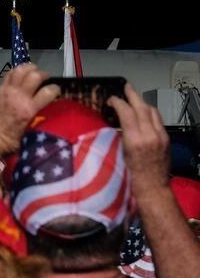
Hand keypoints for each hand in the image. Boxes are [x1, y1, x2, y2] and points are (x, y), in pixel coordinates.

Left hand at [0, 64, 59, 158]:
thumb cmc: (9, 141)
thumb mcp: (29, 132)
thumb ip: (38, 118)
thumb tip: (47, 111)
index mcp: (28, 110)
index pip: (49, 91)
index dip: (56, 89)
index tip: (56, 91)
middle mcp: (18, 97)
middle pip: (35, 75)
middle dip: (44, 75)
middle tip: (45, 79)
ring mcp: (7, 91)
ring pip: (21, 70)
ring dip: (30, 69)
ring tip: (33, 73)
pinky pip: (9, 74)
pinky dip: (17, 72)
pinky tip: (21, 76)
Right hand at [108, 83, 170, 198]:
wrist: (152, 190)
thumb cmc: (131, 179)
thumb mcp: (119, 157)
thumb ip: (119, 137)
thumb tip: (115, 124)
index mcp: (135, 141)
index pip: (127, 112)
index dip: (118, 102)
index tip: (111, 100)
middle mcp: (150, 136)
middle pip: (142, 107)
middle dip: (133, 95)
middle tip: (126, 88)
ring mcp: (160, 137)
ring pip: (152, 111)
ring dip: (142, 103)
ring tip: (134, 99)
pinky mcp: (166, 140)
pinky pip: (158, 120)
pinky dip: (149, 113)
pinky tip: (144, 113)